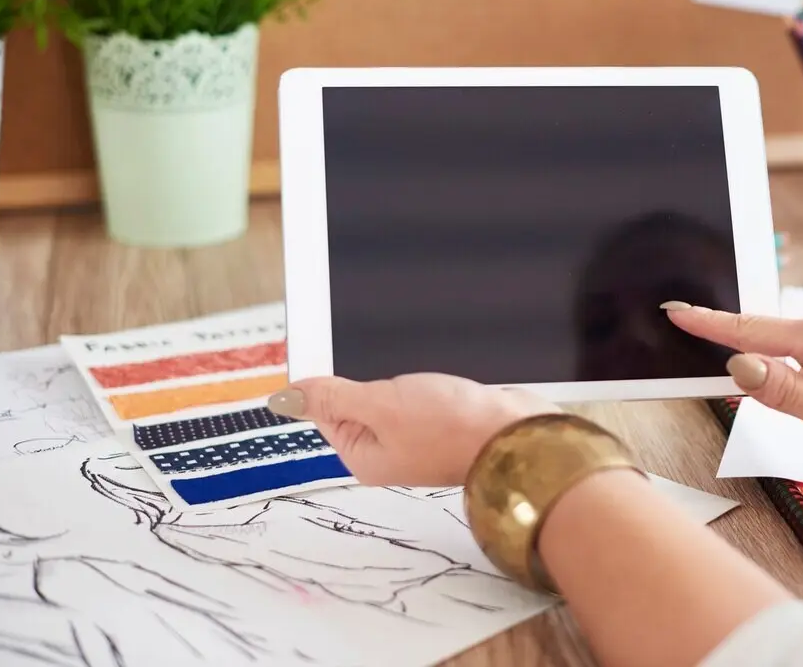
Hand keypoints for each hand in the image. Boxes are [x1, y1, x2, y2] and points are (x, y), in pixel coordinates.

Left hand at [268, 374, 557, 486]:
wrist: (517, 434)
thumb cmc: (454, 427)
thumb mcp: (381, 404)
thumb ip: (333, 397)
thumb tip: (284, 397)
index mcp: (364, 455)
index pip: (326, 411)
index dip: (327, 379)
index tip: (334, 346)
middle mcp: (390, 450)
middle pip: (359, 402)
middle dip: (367, 375)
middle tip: (383, 357)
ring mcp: (421, 437)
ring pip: (394, 395)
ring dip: (400, 374)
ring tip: (420, 370)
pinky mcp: (449, 422)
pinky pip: (422, 395)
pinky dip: (425, 379)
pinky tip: (438, 373)